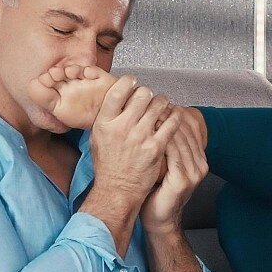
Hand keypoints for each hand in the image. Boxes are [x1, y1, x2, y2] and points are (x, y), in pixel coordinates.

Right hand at [88, 76, 181, 203]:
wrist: (117, 190)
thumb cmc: (107, 165)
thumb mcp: (97, 138)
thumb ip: (106, 117)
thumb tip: (117, 97)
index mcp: (104, 123)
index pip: (117, 91)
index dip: (128, 82)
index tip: (133, 81)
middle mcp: (121, 127)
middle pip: (141, 95)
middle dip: (148, 93)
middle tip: (150, 96)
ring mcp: (139, 137)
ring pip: (158, 105)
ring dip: (163, 102)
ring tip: (163, 104)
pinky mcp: (155, 147)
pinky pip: (171, 123)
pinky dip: (175, 116)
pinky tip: (174, 116)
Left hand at [141, 107, 208, 233]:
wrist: (158, 219)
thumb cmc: (157, 192)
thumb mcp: (164, 165)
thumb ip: (166, 147)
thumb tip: (156, 120)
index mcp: (199, 160)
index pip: (190, 129)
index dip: (175, 113)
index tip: (158, 102)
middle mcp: (200, 165)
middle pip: (186, 131)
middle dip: (169, 115)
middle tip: (152, 102)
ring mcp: (194, 173)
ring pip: (179, 139)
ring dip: (165, 123)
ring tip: (150, 111)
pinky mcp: (183, 180)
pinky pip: (172, 153)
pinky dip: (162, 138)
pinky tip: (151, 129)